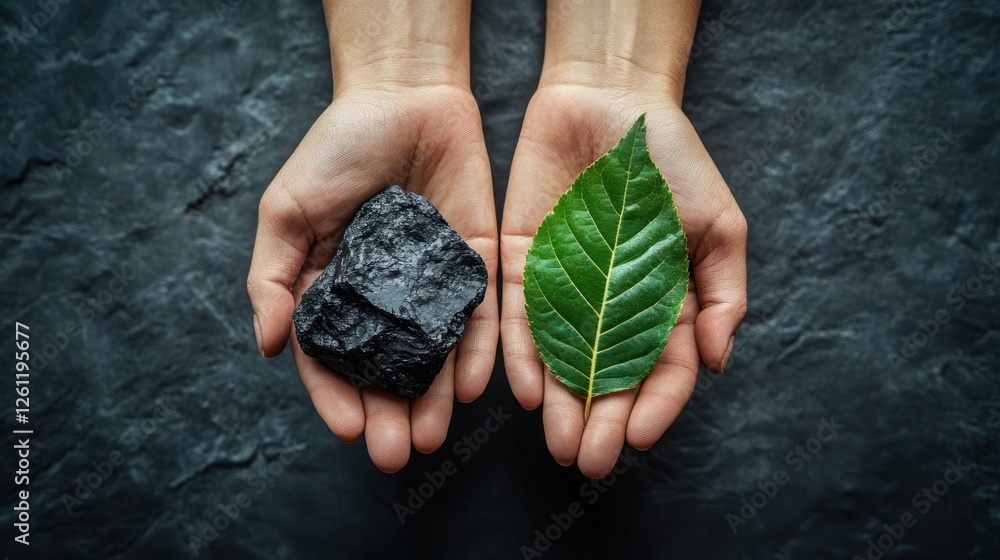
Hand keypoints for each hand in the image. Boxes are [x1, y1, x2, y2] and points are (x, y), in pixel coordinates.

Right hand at [248, 0, 496, 472]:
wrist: (405, 96)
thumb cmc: (339, 148)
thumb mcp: (287, 208)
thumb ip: (272, 276)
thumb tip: (262, 345)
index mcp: (335, 290)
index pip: (331, 357)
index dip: (335, 396)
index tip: (350, 429)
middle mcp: (385, 299)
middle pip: (386, 370)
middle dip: (389, 415)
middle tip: (395, 454)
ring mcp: (432, 287)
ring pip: (434, 356)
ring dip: (432, 400)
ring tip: (429, 437)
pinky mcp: (476, 266)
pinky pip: (480, 318)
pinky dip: (476, 354)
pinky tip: (469, 388)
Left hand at [501, 84, 746, 476]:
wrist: (610, 100)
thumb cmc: (673, 160)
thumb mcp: (717, 224)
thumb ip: (723, 292)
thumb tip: (719, 362)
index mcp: (663, 303)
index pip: (663, 369)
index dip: (655, 406)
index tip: (638, 437)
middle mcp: (611, 306)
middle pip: (607, 376)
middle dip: (600, 421)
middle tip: (588, 461)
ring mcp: (565, 288)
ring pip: (561, 358)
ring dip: (560, 404)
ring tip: (559, 442)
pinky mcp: (522, 264)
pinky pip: (518, 318)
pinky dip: (522, 354)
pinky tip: (527, 390)